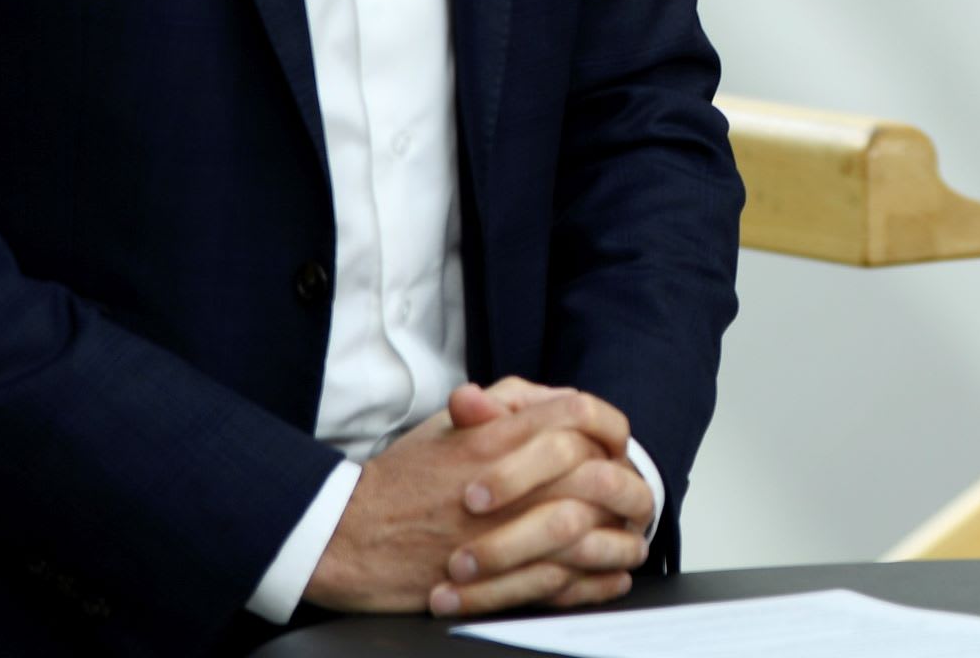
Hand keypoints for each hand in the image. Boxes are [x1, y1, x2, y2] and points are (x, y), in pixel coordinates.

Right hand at [305, 383, 638, 613]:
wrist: (345, 537)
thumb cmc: (396, 482)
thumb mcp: (446, 426)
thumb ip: (500, 406)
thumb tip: (547, 399)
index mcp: (496, 437)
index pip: (579, 415)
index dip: (607, 427)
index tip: (615, 443)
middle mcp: (507, 481)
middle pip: (595, 470)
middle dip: (625, 481)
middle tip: (633, 491)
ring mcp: (503, 533)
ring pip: (587, 529)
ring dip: (619, 536)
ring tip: (632, 538)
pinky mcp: (496, 579)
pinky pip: (565, 580)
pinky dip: (597, 579)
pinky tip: (612, 575)